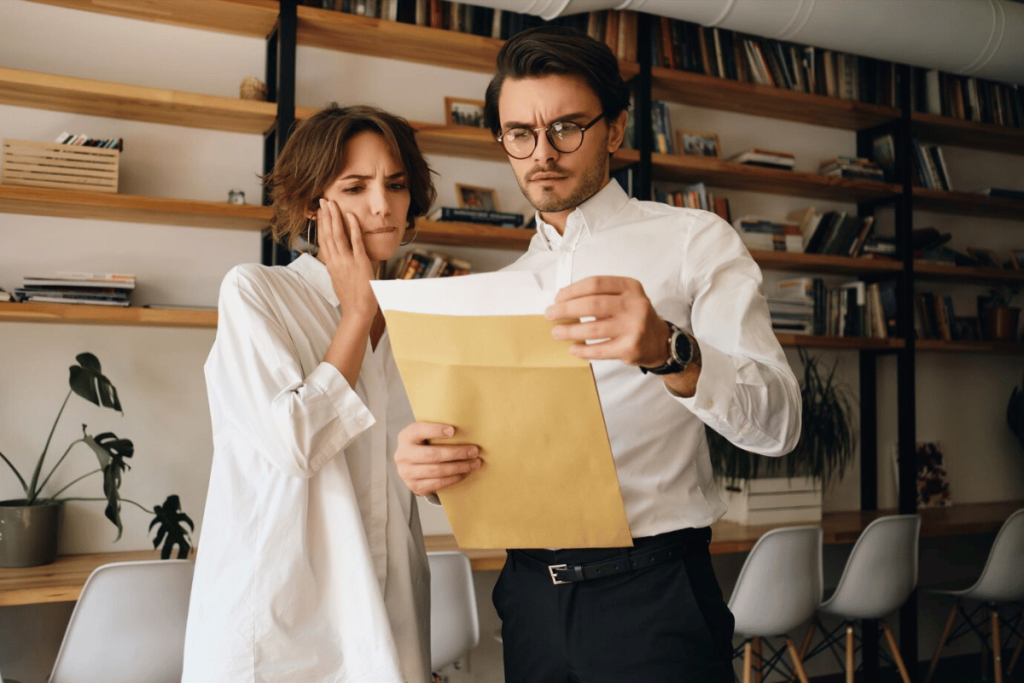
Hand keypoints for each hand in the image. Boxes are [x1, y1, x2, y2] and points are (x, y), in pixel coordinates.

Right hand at [318, 198, 376, 322]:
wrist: (357, 312)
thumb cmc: (351, 299)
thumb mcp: (339, 281)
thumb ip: (337, 268)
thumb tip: (335, 262)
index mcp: (331, 265)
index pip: (323, 240)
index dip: (320, 225)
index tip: (319, 213)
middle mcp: (336, 261)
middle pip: (327, 234)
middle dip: (325, 216)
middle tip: (322, 201)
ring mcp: (347, 261)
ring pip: (337, 234)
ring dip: (334, 217)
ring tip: (331, 204)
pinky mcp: (360, 262)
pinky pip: (355, 241)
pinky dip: (352, 227)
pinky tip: (350, 215)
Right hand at [395, 422, 481, 496]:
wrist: (412, 466)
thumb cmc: (424, 445)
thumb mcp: (425, 435)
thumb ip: (438, 431)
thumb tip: (466, 428)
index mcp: (406, 436)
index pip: (419, 430)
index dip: (435, 430)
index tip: (453, 431)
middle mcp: (403, 455)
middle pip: (433, 454)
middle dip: (457, 453)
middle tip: (474, 451)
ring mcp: (407, 473)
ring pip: (437, 471)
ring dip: (459, 467)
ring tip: (474, 464)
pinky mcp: (414, 486)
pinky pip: (438, 483)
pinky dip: (454, 478)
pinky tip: (464, 473)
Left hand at [545, 275, 669, 366]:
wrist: (660, 341)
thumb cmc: (634, 317)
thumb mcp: (624, 297)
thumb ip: (600, 295)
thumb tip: (563, 301)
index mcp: (630, 287)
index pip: (595, 283)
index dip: (572, 290)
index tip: (558, 297)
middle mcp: (635, 305)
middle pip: (592, 304)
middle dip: (566, 310)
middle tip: (550, 314)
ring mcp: (634, 327)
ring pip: (594, 329)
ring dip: (570, 331)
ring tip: (556, 332)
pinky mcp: (630, 348)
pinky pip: (600, 350)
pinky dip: (583, 350)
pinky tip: (573, 348)